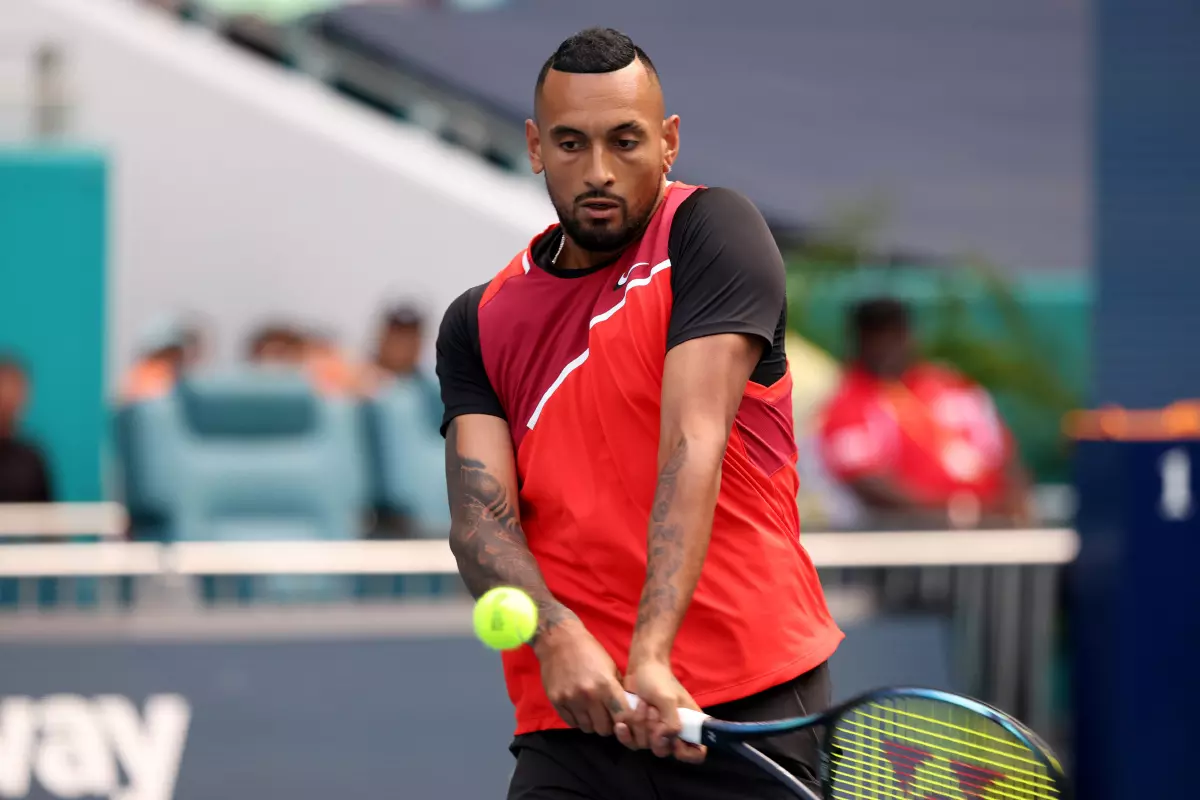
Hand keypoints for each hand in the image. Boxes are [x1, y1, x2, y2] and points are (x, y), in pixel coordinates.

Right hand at [534, 618, 629, 735]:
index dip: (625, 722)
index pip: (622, 717)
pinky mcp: (556, 702)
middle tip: (606, 717)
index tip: (623, 720)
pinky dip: (578, 720)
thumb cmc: (589, 651)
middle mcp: (588, 695)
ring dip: (592, 723)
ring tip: (592, 713)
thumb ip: (618, 690)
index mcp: (606, 685)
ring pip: (587, 728)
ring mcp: (570, 700)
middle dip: (608, 725)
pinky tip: (580, 709)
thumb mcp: (611, 666)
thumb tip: (627, 710)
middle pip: (603, 728)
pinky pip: (571, 722)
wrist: (559, 640)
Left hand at [617, 659, 706, 762]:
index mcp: (690, 724)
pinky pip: (632, 743)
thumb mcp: (668, 699)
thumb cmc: (658, 679)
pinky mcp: (639, 730)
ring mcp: (655, 732)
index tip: (675, 741)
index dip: (687, 753)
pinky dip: (626, 734)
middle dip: (654, 732)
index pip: (698, 753)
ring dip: (640, 725)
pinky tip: (621, 724)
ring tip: (642, 704)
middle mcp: (674, 732)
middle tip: (653, 710)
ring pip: (646, 746)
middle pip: (665, 751)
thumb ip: (671, 722)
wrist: (640, 667)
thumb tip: (663, 740)